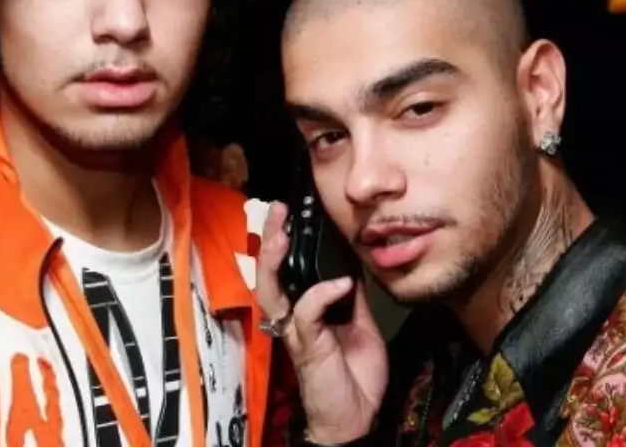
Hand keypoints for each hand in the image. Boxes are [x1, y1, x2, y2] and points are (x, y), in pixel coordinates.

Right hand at [256, 202, 388, 444]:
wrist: (356, 417)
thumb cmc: (353, 372)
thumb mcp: (358, 322)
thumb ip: (349, 295)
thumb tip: (351, 264)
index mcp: (301, 308)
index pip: (284, 267)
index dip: (281, 239)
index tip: (288, 209)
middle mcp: (291, 316)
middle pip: (268, 272)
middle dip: (268, 239)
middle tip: (275, 209)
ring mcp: (295, 330)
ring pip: (272, 290)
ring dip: (274, 260)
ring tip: (282, 233)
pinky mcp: (307, 346)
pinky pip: (307, 313)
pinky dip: (322, 294)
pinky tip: (340, 282)